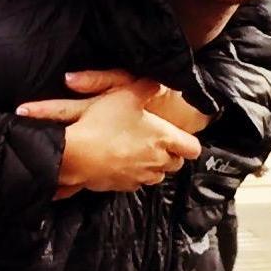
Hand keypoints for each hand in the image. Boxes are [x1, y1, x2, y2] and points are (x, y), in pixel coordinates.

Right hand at [19, 76, 200, 193]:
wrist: (77, 154)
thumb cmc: (103, 124)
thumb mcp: (126, 94)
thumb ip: (147, 87)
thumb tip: (157, 83)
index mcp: (164, 138)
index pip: (193, 148)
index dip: (188, 142)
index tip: (179, 136)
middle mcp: (157, 161)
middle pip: (176, 164)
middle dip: (169, 154)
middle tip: (155, 141)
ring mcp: (141, 176)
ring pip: (157, 175)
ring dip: (152, 165)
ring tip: (136, 150)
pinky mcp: (124, 187)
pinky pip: (136, 182)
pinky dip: (132, 174)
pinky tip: (119, 161)